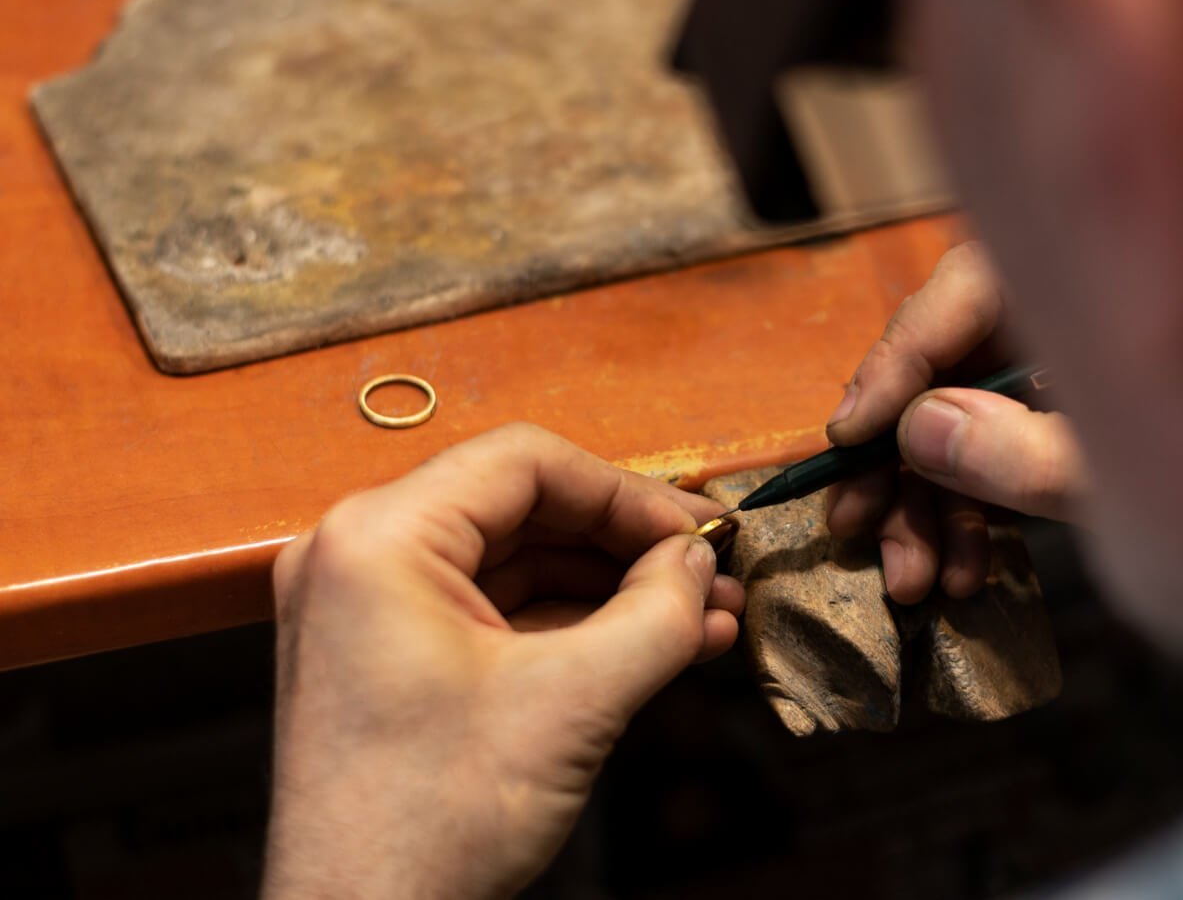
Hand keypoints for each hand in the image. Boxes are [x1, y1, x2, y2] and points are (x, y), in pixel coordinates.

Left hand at [261, 424, 743, 899]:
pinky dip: (574, 625)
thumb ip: (656, 615)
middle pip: (525, 508)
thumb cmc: (425, 828)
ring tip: (703, 617)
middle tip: (710, 572)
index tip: (698, 532)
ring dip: (613, 587)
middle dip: (629, 545)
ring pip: (520, 562)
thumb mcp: (572, 704)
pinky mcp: (395, 656)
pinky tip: (655, 644)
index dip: (628, 492)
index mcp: (380, 539)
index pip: (526, 463)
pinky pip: (499, 612)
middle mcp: (363, 556)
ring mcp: (374, 608)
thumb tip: (700, 565)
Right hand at [825, 241, 1087, 602]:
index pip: (957, 292)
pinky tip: (966, 575)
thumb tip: (917, 431)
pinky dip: (976, 510)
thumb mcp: (1142, 471)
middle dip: (896, 459)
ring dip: (926, 504)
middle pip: (944, 365)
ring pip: (962, 416)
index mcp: (1088, 281)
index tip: (846, 438)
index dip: (894, 368)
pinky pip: (1000, 448)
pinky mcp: (1071, 415)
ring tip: (911, 583)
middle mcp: (1063, 308)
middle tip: (853, 527)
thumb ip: (1035, 452)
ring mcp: (1067, 362)